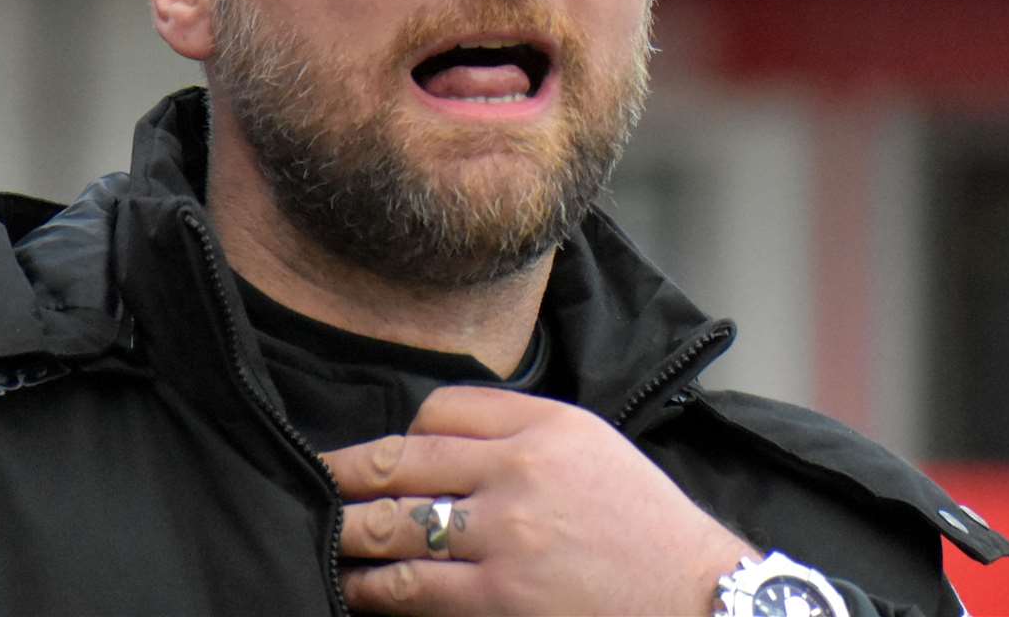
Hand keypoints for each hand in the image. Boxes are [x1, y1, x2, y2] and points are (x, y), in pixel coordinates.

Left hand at [322, 386, 755, 615]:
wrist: (696, 597)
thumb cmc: (643, 525)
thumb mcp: (591, 446)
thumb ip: (519, 431)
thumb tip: (438, 439)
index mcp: (544, 425)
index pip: (441, 409)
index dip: (403, 432)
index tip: (386, 454)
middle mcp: (519, 471)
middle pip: (403, 459)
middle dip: (345, 472)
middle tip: (312, 477)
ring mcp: (506, 536)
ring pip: (393, 525)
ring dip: (347, 532)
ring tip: (321, 535)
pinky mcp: (499, 597)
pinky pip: (411, 587)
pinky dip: (372, 587)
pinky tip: (355, 587)